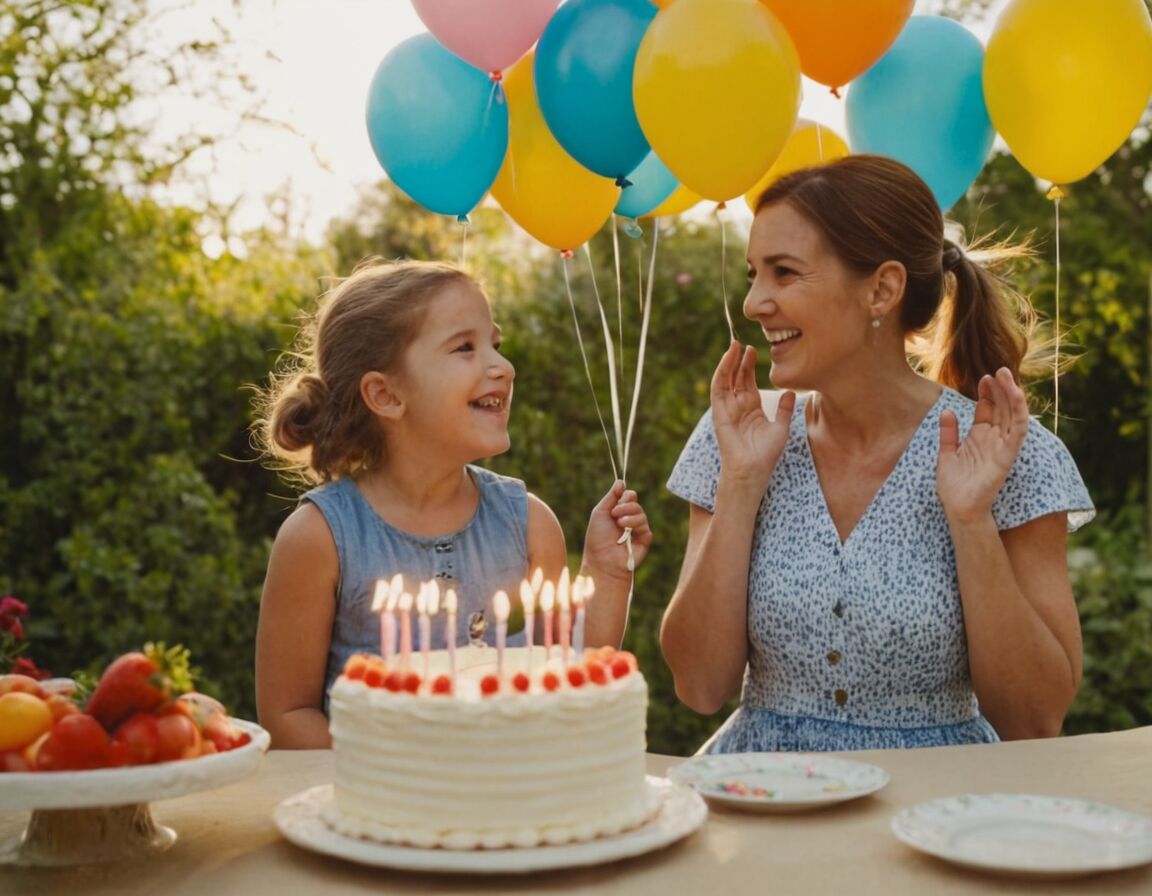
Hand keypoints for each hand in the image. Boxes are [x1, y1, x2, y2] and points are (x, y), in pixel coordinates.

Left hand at [582, 480, 651, 580]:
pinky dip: (635, 525)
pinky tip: (626, 531)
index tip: (616, 501)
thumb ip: (611, 497)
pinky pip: (645, 526)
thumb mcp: (600, 512)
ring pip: (641, 513)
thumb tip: (621, 481)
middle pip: (635, 502)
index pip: (629, 496)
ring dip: (628, 515)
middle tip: (614, 514)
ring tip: (618, 523)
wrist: (601, 560)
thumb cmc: (597, 538)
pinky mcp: (644, 540)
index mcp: (618, 513)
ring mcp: (637, 530)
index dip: (624, 495)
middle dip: (625, 505)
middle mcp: (629, 520)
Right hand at [710, 341, 794, 492]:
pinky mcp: (719, 412)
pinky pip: (718, 388)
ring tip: (735, 346)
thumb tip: (790, 392)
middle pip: (736, 377)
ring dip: (729, 362)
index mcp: (751, 408)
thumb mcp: (781, 427)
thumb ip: (784, 409)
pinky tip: (728, 360)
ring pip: (726, 379)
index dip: (749, 365)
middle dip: (739, 360)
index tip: (754, 350)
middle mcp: (737, 406)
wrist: (754, 469)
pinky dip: (722, 372)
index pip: (747, 381)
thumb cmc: (766, 453)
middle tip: (743, 343)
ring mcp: (727, 408)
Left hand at [936, 368, 1029, 523]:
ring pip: (1012, 415)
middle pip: (1001, 409)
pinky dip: (1018, 413)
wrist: (959, 509)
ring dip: (1011, 395)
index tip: (984, 378)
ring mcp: (1002, 447)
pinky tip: (1016, 396)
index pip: (988, 410)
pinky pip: (1018, 431)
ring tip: (1006, 376)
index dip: (987, 393)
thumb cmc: (954, 487)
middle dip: (1001, 389)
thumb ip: (948, 434)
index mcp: (980, 438)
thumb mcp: (946, 454)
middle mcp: (993, 440)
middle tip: (998, 370)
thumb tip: (947, 411)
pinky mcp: (1008, 455)